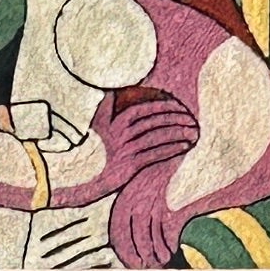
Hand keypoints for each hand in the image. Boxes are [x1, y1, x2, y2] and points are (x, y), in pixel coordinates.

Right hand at [69, 88, 195, 266]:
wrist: (76, 179)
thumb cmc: (88, 152)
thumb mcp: (94, 126)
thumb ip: (104, 107)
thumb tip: (111, 92)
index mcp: (113, 122)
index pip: (143, 108)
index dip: (161, 104)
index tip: (176, 104)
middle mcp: (120, 134)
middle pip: (153, 120)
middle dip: (174, 117)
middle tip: (190, 116)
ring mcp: (125, 150)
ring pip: (157, 136)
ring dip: (178, 131)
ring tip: (193, 130)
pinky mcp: (130, 167)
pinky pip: (156, 154)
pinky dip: (172, 148)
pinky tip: (184, 145)